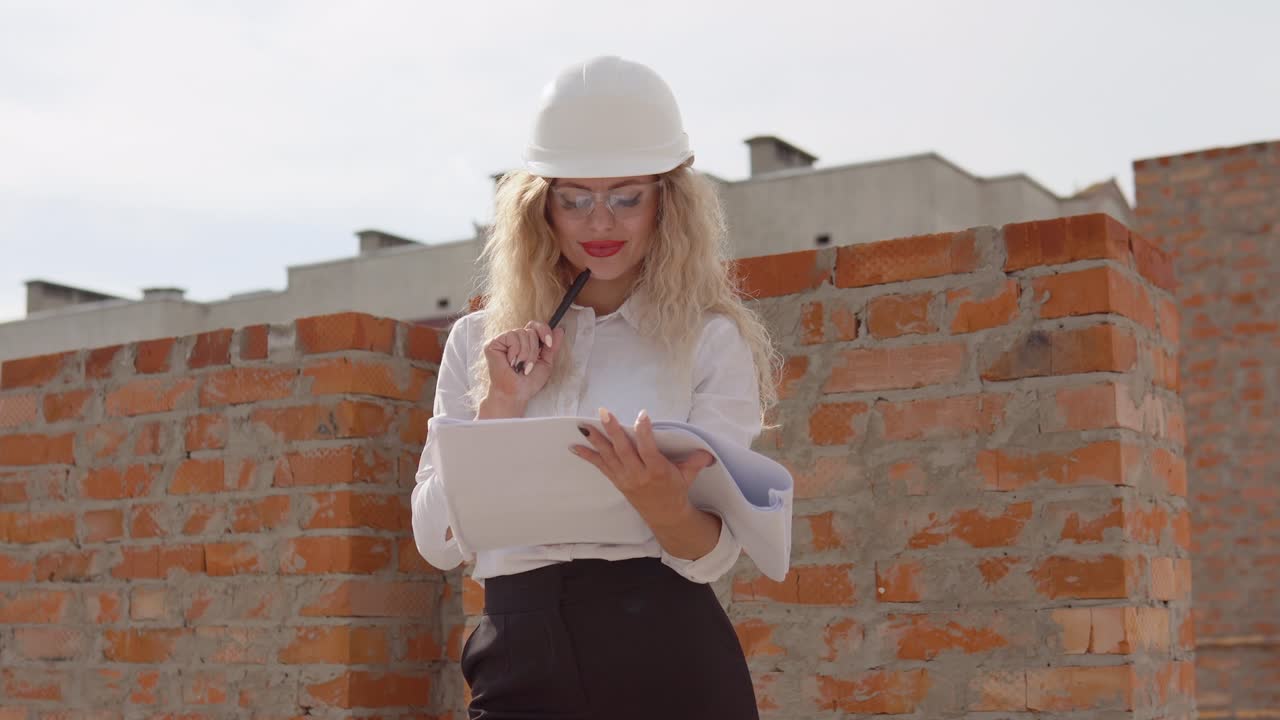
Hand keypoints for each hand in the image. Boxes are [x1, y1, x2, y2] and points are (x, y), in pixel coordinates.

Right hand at [482, 321, 565, 404]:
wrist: (516, 393)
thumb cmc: (529, 382)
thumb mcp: (546, 362)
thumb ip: (552, 346)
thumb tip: (560, 329)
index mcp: (525, 342)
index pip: (535, 325)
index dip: (544, 330)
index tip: (548, 343)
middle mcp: (514, 339)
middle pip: (530, 330)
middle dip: (534, 350)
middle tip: (528, 366)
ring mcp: (502, 340)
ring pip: (522, 333)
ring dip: (525, 353)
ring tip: (520, 366)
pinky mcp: (493, 343)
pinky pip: (511, 337)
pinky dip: (515, 352)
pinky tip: (511, 363)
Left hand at [570, 407, 715, 527]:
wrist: (664, 515)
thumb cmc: (676, 490)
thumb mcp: (688, 476)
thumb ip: (696, 461)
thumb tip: (708, 452)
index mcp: (657, 471)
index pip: (649, 449)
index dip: (645, 432)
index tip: (642, 415)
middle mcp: (638, 475)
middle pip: (624, 450)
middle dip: (613, 431)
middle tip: (604, 413)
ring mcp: (625, 478)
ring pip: (609, 456)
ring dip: (596, 440)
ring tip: (584, 426)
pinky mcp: (617, 480)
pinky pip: (600, 466)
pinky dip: (587, 456)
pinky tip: (574, 446)